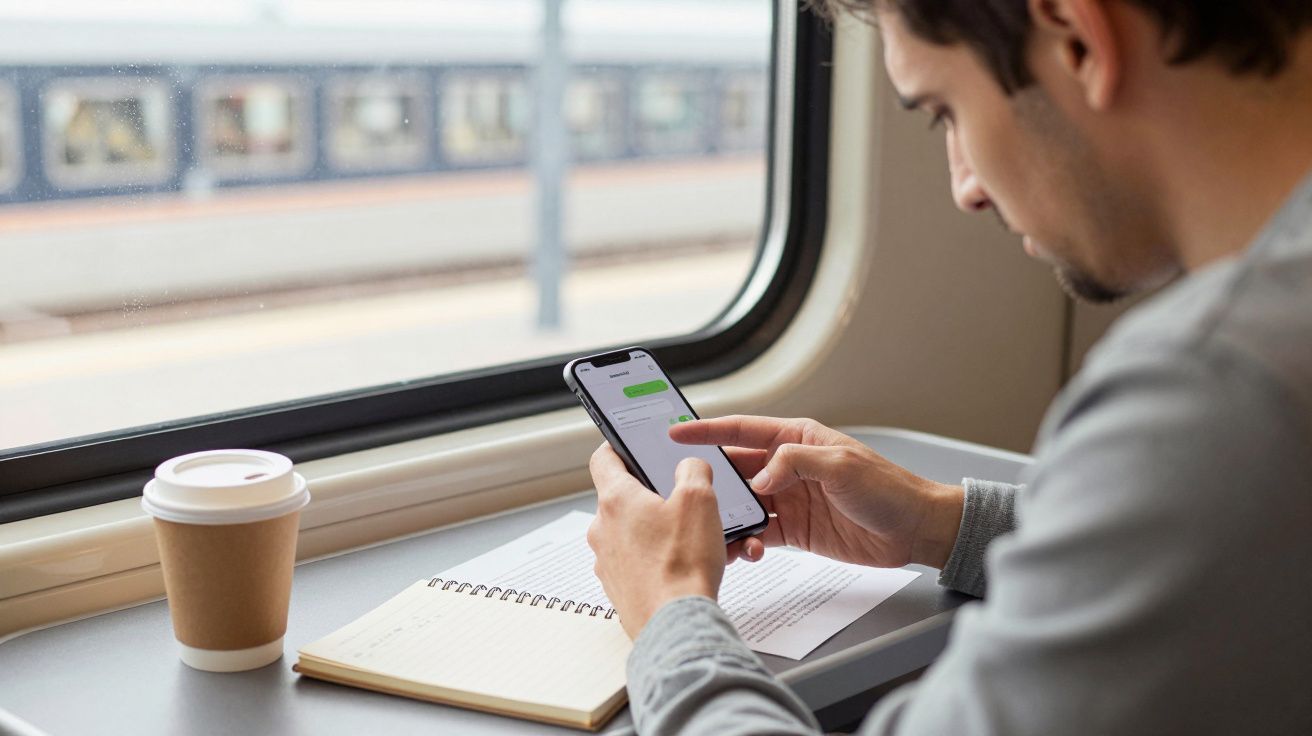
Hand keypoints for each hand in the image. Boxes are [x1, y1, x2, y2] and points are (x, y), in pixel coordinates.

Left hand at [586, 443, 726, 638]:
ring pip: (634, 534)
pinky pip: (638, 563)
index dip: (618, 447)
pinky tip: (686, 566)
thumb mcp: (700, 500)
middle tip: (681, 500)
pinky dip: (659, 560)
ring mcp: (607, 562)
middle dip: (652, 496)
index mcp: (616, 500)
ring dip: (660, 531)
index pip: (603, 459)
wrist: (676, 624)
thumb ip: (694, 471)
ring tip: (694, 539)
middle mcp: (603, 530)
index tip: (630, 446)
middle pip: (623, 499)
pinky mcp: (619, 588)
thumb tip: (689, 467)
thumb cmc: (683, 563)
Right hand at [670, 416, 963, 569]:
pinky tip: (744, 549)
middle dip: (710, 479)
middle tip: (687, 492)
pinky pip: (759, 533)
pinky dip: (746, 541)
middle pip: (736, 469)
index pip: (742, 430)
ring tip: (714, 527)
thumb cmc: (889, 488)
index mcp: (797, 439)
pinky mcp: (794, 530)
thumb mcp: (841, 465)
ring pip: (743, 504)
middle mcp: (788, 467)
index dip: (707, 430)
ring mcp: (789, 499)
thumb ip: (796, 462)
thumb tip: (759, 476)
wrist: (915, 530)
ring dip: (728, 515)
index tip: (675, 431)